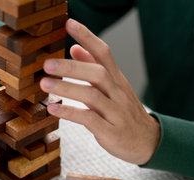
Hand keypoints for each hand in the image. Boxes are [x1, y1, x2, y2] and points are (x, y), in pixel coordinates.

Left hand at [40, 19, 160, 164]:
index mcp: (117, 80)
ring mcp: (116, 113)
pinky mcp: (111, 132)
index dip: (88, 37)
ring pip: (92, 96)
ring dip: (66, 88)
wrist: (148, 141)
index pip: (104, 53)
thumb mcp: (112, 88)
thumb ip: (94, 68)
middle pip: (97, 73)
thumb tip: (75, 48)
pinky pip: (90, 119)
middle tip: (47, 64)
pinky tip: (53, 109)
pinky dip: (70, 113)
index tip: (69, 24)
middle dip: (71, 67)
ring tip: (45, 84)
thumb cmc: (124, 113)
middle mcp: (118, 93)